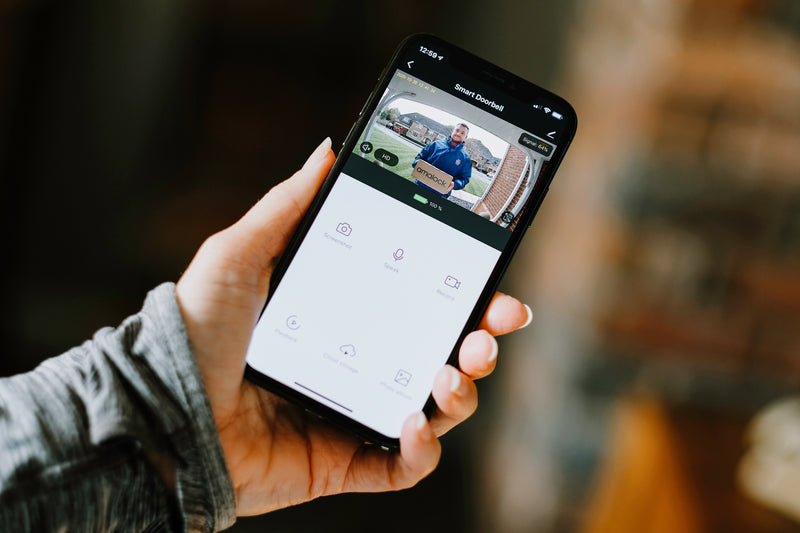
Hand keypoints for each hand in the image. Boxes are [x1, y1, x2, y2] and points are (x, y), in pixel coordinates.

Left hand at [175, 138, 531, 515]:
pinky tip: (414, 422)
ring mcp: (356, 414)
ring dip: (463, 391)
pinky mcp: (346, 461)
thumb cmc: (196, 331)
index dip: (466, 294)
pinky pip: (404, 465)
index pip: (422, 303)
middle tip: (492, 327)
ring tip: (453, 370)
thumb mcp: (239, 254)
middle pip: (443, 354)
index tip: (493, 280)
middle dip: (482, 341)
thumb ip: (287, 205)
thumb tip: (326, 152)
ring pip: (437, 409)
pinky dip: (423, 449)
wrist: (165, 410)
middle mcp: (360, 364)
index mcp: (347, 316)